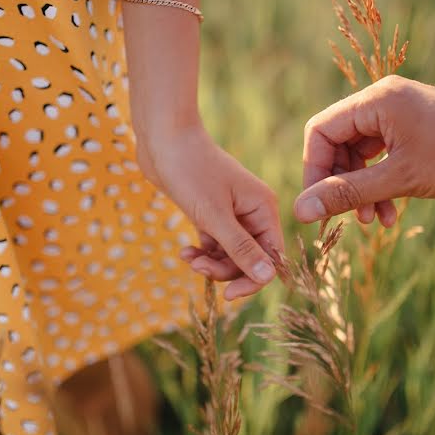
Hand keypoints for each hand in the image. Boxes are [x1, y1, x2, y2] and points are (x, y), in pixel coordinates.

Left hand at [137, 124, 282, 300]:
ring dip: (210, 262)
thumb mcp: (215, 216)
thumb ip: (241, 248)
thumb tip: (268, 278)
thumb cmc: (190, 171)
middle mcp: (252, 211)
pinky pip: (214, 243)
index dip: (253, 279)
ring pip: (229, 253)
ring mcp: (231, 212)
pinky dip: (201, 251)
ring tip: (188, 258)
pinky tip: (185, 252)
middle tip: (198, 269)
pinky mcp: (210, 212)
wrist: (163, 138)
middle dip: (225, 270)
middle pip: (249, 258)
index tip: (228, 296)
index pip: (271, 257)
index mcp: (263, 208)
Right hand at [295, 75, 434, 222]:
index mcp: (378, 100)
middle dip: (340, 183)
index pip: (320, 131)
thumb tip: (300, 211)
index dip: (314, 170)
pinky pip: (381, 158)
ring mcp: (400, 115)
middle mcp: (385, 101)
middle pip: (337, 143)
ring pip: (359, 155)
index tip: (317, 207)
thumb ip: (347, 193)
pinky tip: (389, 214)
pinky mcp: (414, 131)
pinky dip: (380, 185)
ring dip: (360, 190)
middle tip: (346, 218)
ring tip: (371, 221)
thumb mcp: (400, 179)